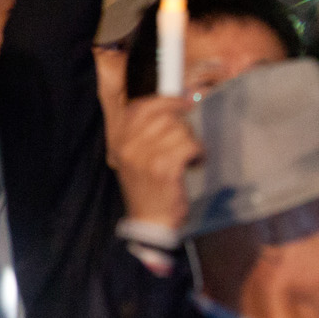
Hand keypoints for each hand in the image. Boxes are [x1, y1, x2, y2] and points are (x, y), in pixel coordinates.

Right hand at [110, 95, 201, 232]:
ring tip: (188, 156)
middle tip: (186, 140)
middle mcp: (129, 148)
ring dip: (191, 142)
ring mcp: (145, 159)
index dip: (166, 100)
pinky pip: (189, 146)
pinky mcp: (164, 170)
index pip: (141, 107)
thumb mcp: (140, 155)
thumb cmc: (151, 185)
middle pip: (165, 116)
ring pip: (179, 131)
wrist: (152, 220)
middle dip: (183, 125)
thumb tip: (184, 98)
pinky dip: (197, 153)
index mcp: (121, 141)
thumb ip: (151, 128)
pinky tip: (194, 162)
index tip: (184, 101)